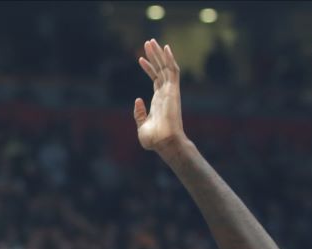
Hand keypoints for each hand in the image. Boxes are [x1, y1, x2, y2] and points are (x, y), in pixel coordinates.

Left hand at [135, 39, 187, 153]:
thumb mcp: (142, 125)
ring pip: (166, 67)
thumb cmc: (154, 139)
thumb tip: (138, 100)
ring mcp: (170, 91)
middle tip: (147, 42)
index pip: (155, 79)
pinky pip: (173, 71)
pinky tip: (165, 48)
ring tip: (151, 42)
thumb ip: (139, 113)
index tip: (140, 58)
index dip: (148, 68)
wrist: (164, 142)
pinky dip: (169, 59)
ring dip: (159, 54)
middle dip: (154, 56)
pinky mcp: (173, 90)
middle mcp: (166, 93)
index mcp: (159, 100)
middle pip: (160, 69)